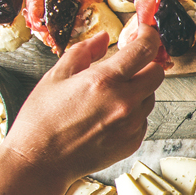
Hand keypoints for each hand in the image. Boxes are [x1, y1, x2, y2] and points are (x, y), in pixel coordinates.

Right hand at [2, 28, 164, 181]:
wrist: (38, 162)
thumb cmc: (41, 120)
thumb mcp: (56, 77)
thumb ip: (83, 52)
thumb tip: (103, 38)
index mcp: (104, 81)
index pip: (145, 49)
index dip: (149, 36)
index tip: (146, 32)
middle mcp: (124, 102)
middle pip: (157, 73)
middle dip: (145, 64)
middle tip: (126, 66)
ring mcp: (131, 124)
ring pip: (151, 97)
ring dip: (138, 90)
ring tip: (108, 96)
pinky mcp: (132, 142)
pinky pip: (143, 119)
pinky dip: (133, 112)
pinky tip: (108, 116)